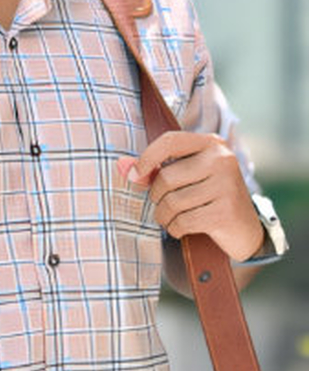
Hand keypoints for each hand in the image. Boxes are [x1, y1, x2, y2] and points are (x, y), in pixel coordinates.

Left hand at [116, 131, 264, 262]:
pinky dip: (175, 228)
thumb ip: (159, 168)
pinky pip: (183, 221)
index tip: (136, 174)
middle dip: (156, 196)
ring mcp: (227, 186)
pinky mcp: (226, 213)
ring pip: (173, 202)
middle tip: (161, 203)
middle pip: (167, 177)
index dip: (147, 157)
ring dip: (164, 215)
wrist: (246, 229)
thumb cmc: (208, 196)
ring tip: (170, 217)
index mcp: (212, 144)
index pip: (170, 141)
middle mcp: (222, 160)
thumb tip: (124, 168)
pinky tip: (181, 228)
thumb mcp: (190, 175)